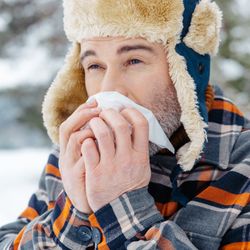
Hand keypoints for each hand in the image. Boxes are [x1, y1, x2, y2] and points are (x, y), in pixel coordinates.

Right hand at [58, 99, 100, 213]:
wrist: (86, 202)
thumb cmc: (91, 176)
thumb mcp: (89, 157)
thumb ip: (94, 141)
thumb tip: (108, 122)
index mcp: (69, 148)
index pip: (71, 123)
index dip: (82, 111)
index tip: (95, 101)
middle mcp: (66, 154)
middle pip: (68, 128)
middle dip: (83, 114)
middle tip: (99, 108)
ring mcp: (69, 164)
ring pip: (75, 139)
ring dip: (91, 129)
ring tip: (104, 125)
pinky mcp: (76, 176)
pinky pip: (84, 157)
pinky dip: (94, 147)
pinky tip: (106, 144)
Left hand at [81, 108, 150, 211]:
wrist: (122, 210)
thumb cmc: (131, 184)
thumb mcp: (143, 166)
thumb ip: (140, 148)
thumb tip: (135, 127)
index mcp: (141, 155)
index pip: (141, 124)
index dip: (132, 112)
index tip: (123, 111)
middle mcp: (127, 158)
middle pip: (120, 125)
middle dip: (110, 113)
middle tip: (104, 113)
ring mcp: (111, 165)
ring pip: (102, 133)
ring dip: (96, 123)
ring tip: (93, 123)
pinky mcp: (95, 172)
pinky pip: (88, 148)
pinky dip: (86, 140)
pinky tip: (86, 140)